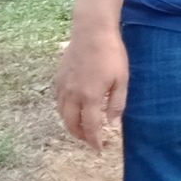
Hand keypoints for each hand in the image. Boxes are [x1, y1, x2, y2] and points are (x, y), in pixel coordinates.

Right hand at [53, 23, 127, 149]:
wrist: (92, 30)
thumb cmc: (111, 53)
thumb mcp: (122, 79)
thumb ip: (116, 103)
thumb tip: (112, 123)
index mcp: (90, 97)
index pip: (91, 127)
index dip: (94, 141)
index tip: (99, 149)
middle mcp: (73, 95)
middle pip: (72, 124)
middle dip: (80, 136)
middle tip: (90, 140)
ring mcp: (63, 86)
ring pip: (62, 114)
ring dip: (71, 125)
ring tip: (81, 128)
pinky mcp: (59, 77)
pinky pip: (58, 101)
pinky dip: (64, 111)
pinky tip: (72, 109)